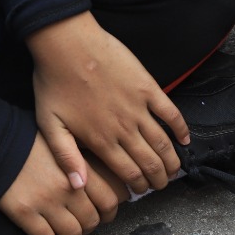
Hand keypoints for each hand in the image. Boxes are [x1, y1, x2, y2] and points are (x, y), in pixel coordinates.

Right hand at [0, 133, 112, 234]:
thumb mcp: (64, 147)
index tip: (105, 214)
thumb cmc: (29, 143)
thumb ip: (82, 166)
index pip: (109, 200)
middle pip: (92, 220)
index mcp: (80, 170)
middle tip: (85, 227)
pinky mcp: (24, 213)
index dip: (110, 212)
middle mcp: (67, 188)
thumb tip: (100, 185)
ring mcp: (46, 202)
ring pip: (72, 234)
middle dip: (90, 228)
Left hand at [28, 12, 189, 194]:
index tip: (141, 191)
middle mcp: (124, 128)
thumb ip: (66, 156)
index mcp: (101, 140)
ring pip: (163, 143)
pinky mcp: (148, 89)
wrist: (67, 43)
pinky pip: (171, 114)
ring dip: (172, 161)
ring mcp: (139, 108)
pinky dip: (181, 129)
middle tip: (160, 185)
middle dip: (159, 179)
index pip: (128, 173)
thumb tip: (78, 186)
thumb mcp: (49, 123)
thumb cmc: (54, 82)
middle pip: (151, 162)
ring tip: (173, 170)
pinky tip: (185, 139)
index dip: (139, 186)